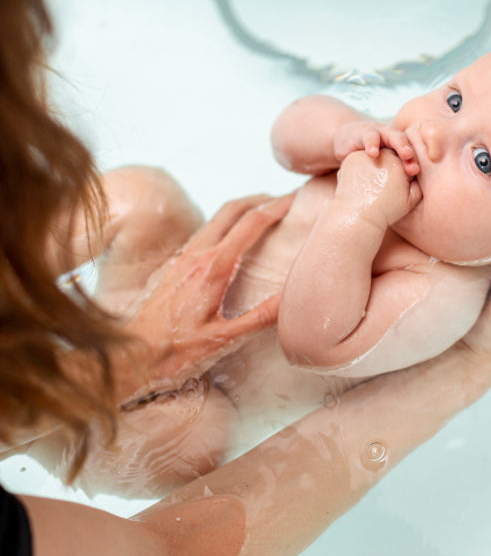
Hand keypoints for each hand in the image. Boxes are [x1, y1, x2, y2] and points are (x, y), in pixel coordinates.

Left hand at [114, 194, 291, 402]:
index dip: (278, 206)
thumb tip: (293, 297)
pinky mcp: (169, 268)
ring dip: (241, 212)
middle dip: (261, 199)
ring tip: (263, 217)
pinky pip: (201, 236)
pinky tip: (231, 245)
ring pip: (215, 220)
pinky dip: (224, 229)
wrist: (126, 356)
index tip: (297, 199)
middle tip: (285, 200)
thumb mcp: (225, 340)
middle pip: (232, 209)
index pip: (252, 223)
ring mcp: (179, 259)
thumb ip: (262, 318)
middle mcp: (195, 255)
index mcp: (213, 268)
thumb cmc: (174, 352)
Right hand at [333, 121, 418, 175]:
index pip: (413, 155)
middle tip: (415, 165)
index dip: (416, 163)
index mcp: (402, 150)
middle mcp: (394, 140)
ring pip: (392, 135)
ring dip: (400, 143)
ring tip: (405, 155)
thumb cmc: (369, 168)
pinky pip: (369, 136)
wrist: (346, 147)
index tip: (417, 173)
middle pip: (408, 145)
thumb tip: (414, 195)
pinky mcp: (363, 134)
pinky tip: (373, 154)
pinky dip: (372, 143)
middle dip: (412, 152)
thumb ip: (397, 182)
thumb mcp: (383, 175)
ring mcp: (380, 135)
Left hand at [335, 149, 421, 228]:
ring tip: (373, 185)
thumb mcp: (410, 200)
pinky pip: (361, 158)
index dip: (402, 174)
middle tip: (383, 187)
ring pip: (375, 155)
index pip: (404, 160)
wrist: (359, 216)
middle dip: (388, 168)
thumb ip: (419, 183)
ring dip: (375, 166)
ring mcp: (365, 154)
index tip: (396, 190)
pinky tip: (362, 181)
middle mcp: (382, 154)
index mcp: (399, 162)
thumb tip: (418, 171)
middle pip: (390, 155)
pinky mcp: (351, 158)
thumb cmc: (386, 210)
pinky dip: (362, 167)